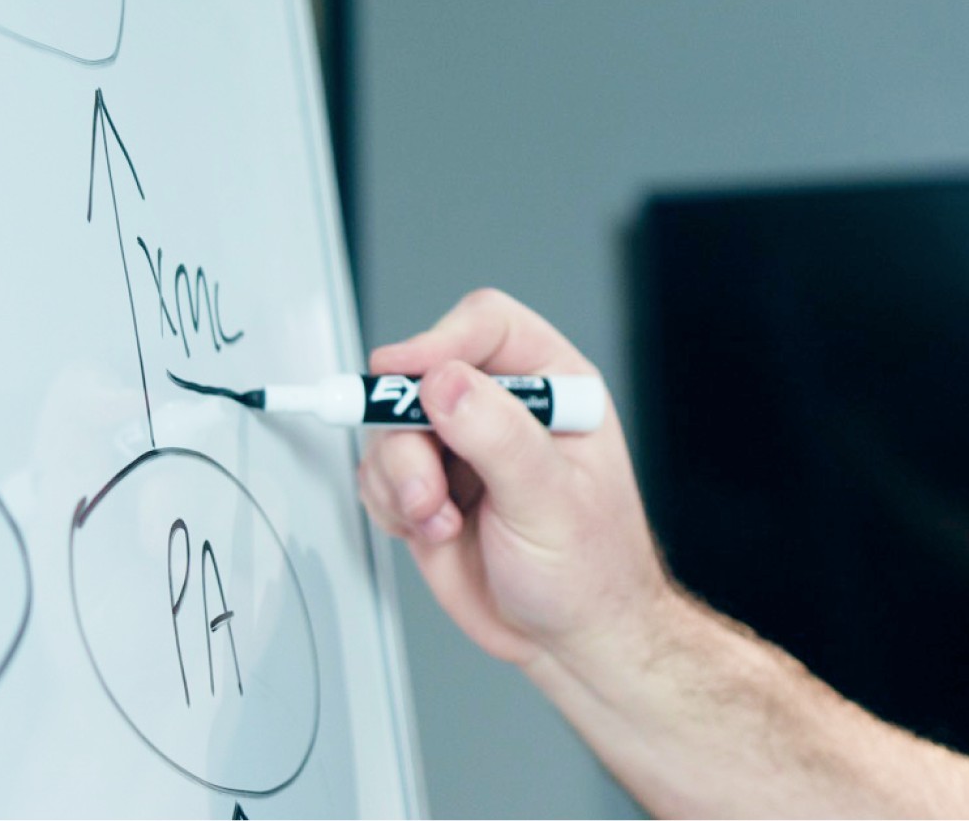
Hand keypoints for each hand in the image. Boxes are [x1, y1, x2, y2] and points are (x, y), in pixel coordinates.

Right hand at [357, 289, 670, 667]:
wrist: (569, 641)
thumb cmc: (591, 572)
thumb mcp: (552, 502)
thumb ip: (499, 438)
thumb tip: (444, 385)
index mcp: (552, 386)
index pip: (485, 327)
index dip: (440, 342)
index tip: (405, 375)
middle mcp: (501, 408)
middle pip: (420, 376)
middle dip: (409, 433)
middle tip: (425, 485)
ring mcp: (458, 448)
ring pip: (388, 427)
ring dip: (402, 479)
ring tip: (440, 521)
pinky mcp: (426, 487)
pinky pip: (377, 474)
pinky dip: (391, 505)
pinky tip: (433, 532)